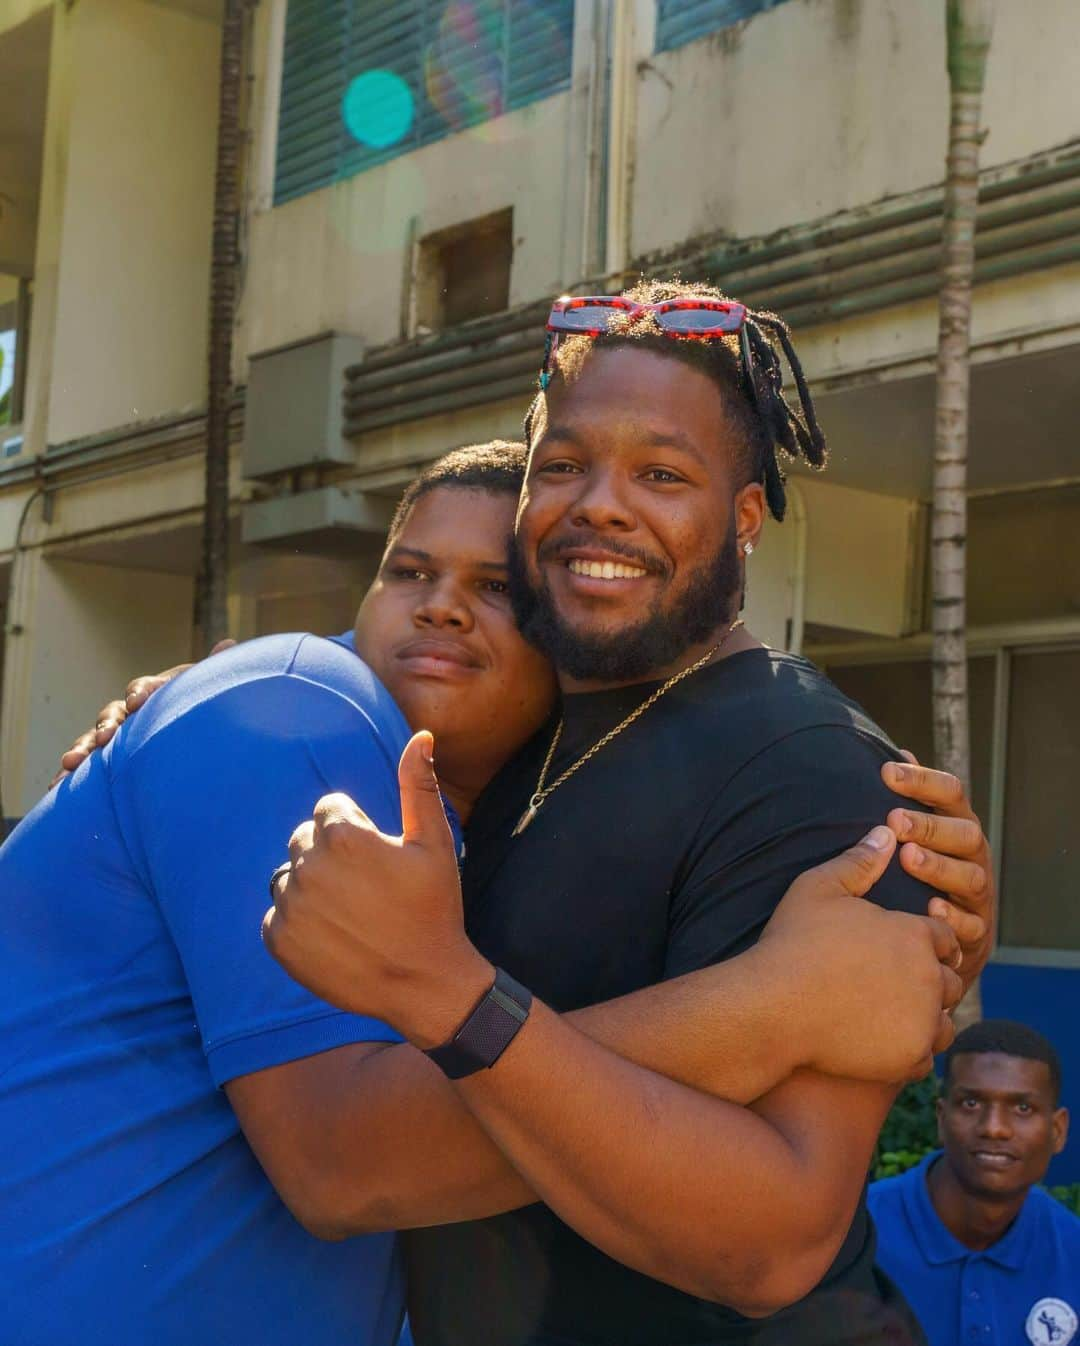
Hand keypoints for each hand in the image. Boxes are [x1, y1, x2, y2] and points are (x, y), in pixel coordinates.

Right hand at [51, 639, 234, 784]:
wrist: (187, 728)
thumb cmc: (198, 705)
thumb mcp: (206, 690)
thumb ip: (214, 671)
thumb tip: (229, 643)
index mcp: (153, 692)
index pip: (144, 688)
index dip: (141, 693)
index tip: (138, 701)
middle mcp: (128, 711)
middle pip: (112, 713)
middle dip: (106, 725)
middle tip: (104, 737)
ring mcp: (114, 734)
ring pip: (93, 739)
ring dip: (81, 749)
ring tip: (70, 763)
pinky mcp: (105, 758)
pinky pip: (85, 767)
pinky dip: (71, 776)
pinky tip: (56, 787)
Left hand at [263, 732, 492, 1048]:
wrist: (425, 984)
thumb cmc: (434, 909)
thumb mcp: (436, 843)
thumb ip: (419, 785)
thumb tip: (421, 736)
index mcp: (344, 836)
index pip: (329, 809)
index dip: (357, 831)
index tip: (380, 860)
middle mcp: (309, 866)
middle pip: (305, 840)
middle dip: (330, 855)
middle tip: (367, 889)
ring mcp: (291, 906)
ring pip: (288, 876)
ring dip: (310, 887)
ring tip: (348, 912)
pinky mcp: (279, 941)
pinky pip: (276, 915)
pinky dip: (298, 923)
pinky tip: (333, 936)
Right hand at [758, 826, 963, 1083]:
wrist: (774, 1005)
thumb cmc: (793, 943)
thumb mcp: (818, 889)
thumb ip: (858, 862)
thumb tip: (887, 831)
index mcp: (915, 934)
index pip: (943, 938)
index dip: (924, 943)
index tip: (901, 951)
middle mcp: (930, 977)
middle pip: (950, 979)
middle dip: (928, 980)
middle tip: (894, 984)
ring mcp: (922, 1020)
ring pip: (944, 1021)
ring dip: (925, 1018)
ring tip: (891, 1015)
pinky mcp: (908, 1056)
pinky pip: (924, 1056)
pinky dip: (907, 1050)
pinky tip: (881, 1041)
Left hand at [882, 751, 994, 990]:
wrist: (946, 935)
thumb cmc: (924, 870)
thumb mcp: (919, 832)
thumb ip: (911, 798)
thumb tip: (899, 755)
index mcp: (958, 825)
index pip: (950, 793)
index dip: (922, 781)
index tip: (887, 773)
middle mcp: (974, 855)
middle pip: (964, 833)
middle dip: (930, 825)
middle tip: (894, 820)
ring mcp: (979, 893)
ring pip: (969, 876)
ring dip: (939, 866)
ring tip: (908, 858)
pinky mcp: (978, 930)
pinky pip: (972, 924)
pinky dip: (953, 916)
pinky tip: (931, 907)